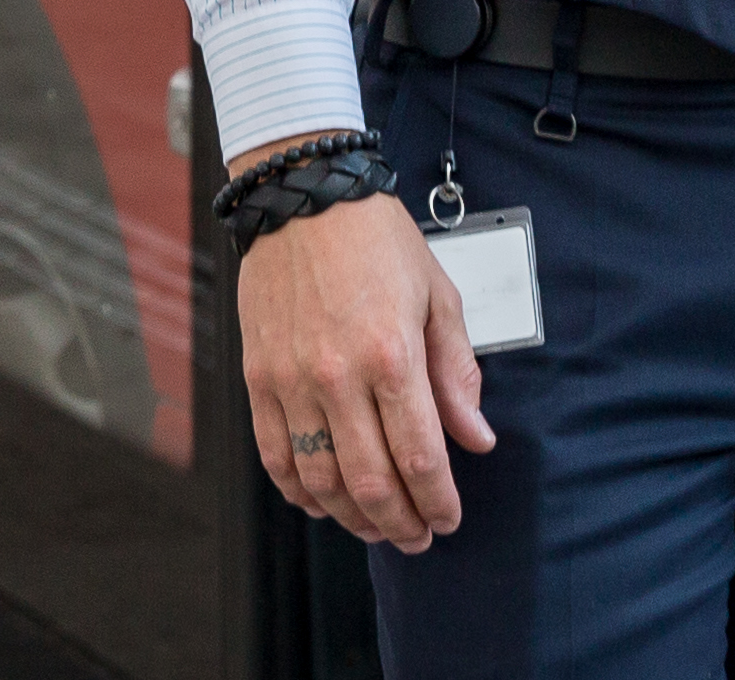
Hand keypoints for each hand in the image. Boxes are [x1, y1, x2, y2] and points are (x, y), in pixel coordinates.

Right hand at [233, 188, 490, 548]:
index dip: (438, 500)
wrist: (303, 197)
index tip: (449, 519)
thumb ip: (456, 373)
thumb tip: (476, 438)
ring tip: (377, 528)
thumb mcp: (437, 295)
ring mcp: (291, 381)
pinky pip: (275, 455)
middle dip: (401, 523)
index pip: (419, 455)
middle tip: (418, 538)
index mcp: (392, 353)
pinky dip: (299, 492)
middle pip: (370, 482)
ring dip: (352, 518)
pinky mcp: (258, 378)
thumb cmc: (376, 240)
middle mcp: (338, 375)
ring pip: (320, 480)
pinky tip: (322, 503)